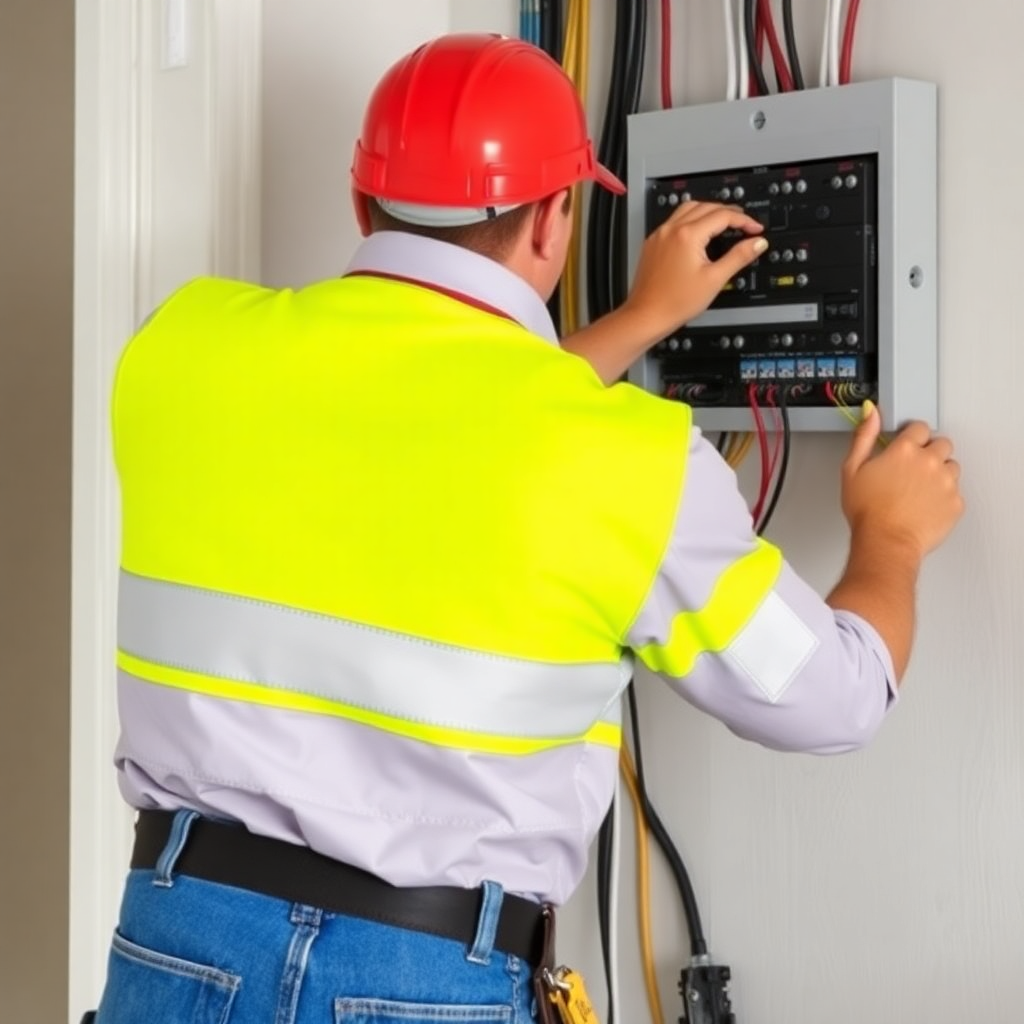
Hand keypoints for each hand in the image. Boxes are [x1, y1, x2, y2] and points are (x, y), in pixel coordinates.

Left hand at [621, 201, 766, 341]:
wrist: (646, 316)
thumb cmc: (674, 302)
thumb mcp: (714, 279)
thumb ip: (739, 257)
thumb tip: (757, 243)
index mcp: (687, 235)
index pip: (723, 215)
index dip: (744, 220)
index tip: (755, 228)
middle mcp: (671, 230)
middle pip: (706, 206)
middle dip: (728, 212)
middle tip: (744, 223)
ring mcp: (659, 235)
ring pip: (688, 209)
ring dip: (708, 210)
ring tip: (723, 222)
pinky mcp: (652, 244)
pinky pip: (674, 221)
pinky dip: (691, 219)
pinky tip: (698, 232)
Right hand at [841, 402, 963, 558]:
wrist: (886, 542)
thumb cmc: (868, 511)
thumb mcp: (852, 469)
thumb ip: (864, 435)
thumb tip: (871, 412)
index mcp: (904, 450)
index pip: (919, 427)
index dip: (911, 435)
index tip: (906, 444)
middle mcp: (929, 461)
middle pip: (941, 443)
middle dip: (929, 452)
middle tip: (913, 469)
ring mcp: (946, 482)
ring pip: (952, 466)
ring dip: (939, 472)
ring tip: (919, 488)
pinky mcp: (955, 502)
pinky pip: (955, 492)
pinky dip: (944, 496)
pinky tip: (925, 504)